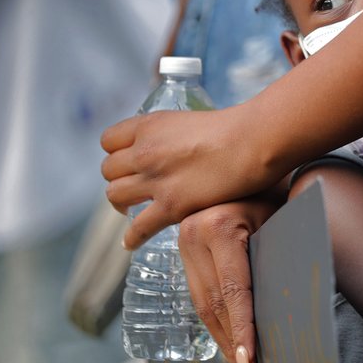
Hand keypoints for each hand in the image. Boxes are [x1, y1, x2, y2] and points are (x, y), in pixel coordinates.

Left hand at [101, 104, 281, 249]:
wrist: (253, 141)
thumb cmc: (235, 128)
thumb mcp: (192, 120)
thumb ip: (174, 134)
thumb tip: (176, 147)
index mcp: (150, 125)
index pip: (109, 140)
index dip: (117, 151)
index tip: (126, 159)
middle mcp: (145, 151)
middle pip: (109, 169)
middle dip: (119, 178)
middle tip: (132, 186)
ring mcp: (156, 179)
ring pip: (115, 195)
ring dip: (122, 203)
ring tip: (129, 209)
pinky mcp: (171, 205)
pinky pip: (139, 227)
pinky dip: (132, 237)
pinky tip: (131, 242)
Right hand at [179, 191, 283, 362]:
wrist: (259, 159)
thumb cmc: (280, 191)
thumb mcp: (282, 220)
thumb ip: (279, 257)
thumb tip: (289, 309)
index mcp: (219, 224)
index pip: (233, 290)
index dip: (243, 330)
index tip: (250, 362)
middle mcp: (193, 232)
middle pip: (213, 302)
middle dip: (233, 343)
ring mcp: (183, 239)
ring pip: (201, 302)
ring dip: (222, 336)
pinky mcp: (183, 246)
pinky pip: (197, 291)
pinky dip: (214, 318)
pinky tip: (228, 339)